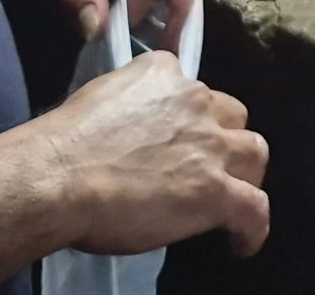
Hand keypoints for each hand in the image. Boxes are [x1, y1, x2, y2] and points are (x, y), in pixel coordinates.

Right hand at [34, 51, 269, 256]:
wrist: (60, 176)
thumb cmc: (66, 142)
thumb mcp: (103, 97)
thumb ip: (131, 106)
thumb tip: (132, 131)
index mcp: (164, 74)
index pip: (192, 87)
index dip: (188, 116)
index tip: (176, 137)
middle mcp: (195, 101)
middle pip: (232, 116)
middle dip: (223, 138)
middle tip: (204, 166)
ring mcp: (210, 146)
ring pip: (254, 152)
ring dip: (245, 174)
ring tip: (232, 197)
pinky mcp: (215, 190)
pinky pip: (254, 207)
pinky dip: (253, 226)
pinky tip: (242, 240)